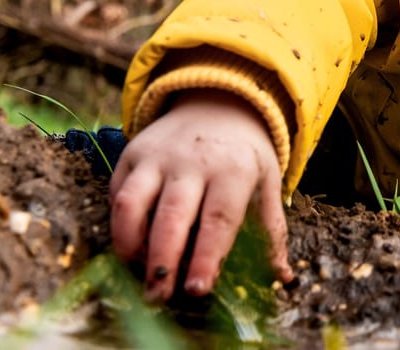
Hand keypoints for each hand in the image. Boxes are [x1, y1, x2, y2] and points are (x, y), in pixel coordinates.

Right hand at [109, 89, 293, 301]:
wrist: (217, 102)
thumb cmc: (243, 155)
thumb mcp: (267, 182)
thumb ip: (271, 230)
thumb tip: (282, 278)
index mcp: (234, 169)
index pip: (219, 219)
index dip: (207, 257)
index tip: (197, 290)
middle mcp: (192, 162)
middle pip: (172, 216)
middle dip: (162, 261)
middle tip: (157, 298)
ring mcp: (157, 156)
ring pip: (132, 204)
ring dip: (129, 245)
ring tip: (136, 274)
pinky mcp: (132, 154)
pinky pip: (117, 194)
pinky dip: (119, 226)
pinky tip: (131, 248)